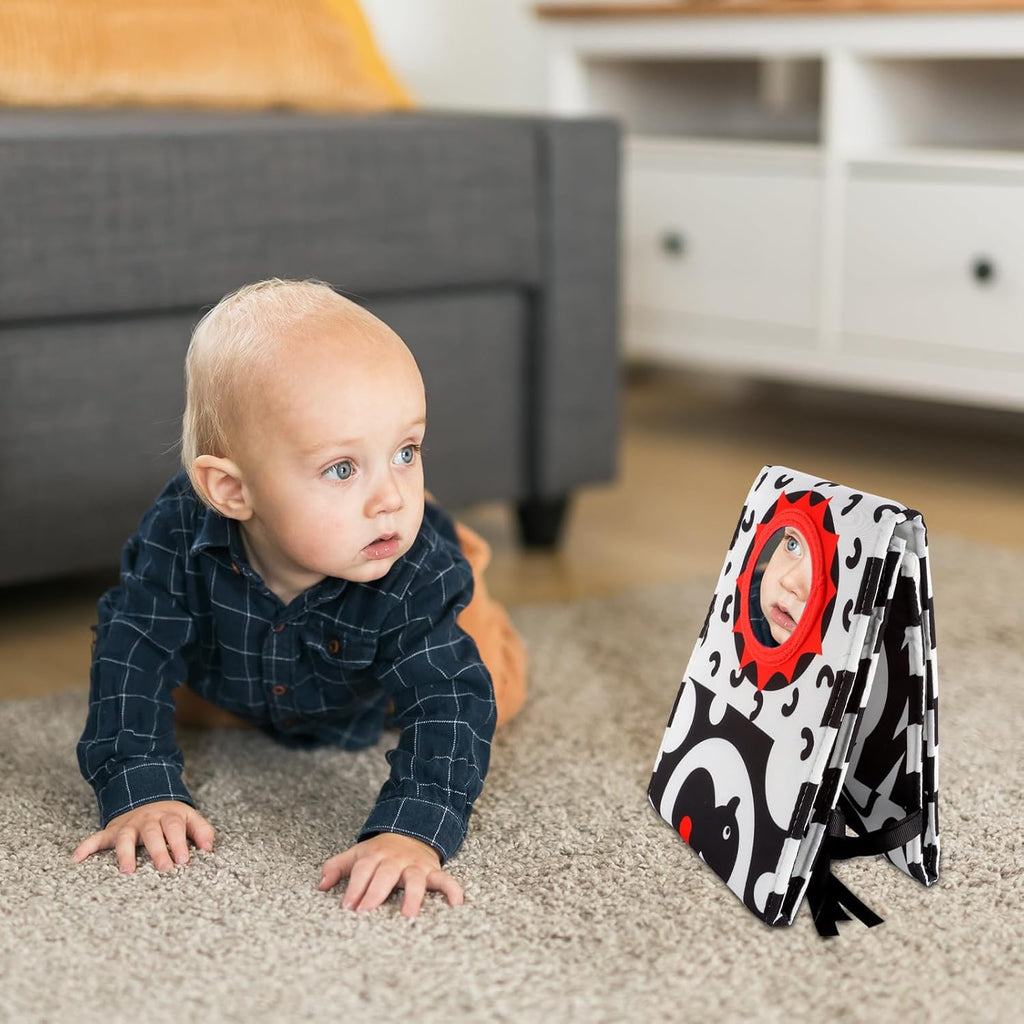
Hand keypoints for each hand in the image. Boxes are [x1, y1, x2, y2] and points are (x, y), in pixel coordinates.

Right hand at [72, 800, 213, 872]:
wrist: (146, 793)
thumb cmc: (172, 816)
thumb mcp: (190, 817)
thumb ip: (202, 831)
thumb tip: (210, 848)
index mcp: (170, 816)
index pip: (176, 828)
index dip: (180, 842)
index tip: (184, 859)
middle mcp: (148, 819)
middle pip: (153, 833)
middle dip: (159, 850)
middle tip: (165, 868)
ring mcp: (129, 824)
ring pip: (125, 836)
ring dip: (125, 852)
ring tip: (127, 870)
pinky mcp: (112, 830)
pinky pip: (97, 838)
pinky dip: (86, 846)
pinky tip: (76, 858)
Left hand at [319, 833, 463, 917]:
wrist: (412, 828)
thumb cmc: (380, 851)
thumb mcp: (357, 853)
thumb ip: (336, 867)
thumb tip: (320, 885)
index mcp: (374, 855)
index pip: (362, 871)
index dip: (355, 888)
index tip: (347, 907)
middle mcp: (395, 859)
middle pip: (385, 875)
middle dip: (375, 893)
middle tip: (367, 913)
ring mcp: (415, 865)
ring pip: (415, 879)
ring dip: (412, 896)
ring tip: (408, 916)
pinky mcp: (433, 871)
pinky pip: (445, 880)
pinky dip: (452, 890)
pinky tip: (456, 904)